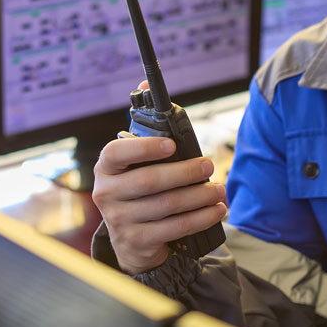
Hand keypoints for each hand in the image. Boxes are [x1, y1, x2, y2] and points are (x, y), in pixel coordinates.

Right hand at [92, 81, 226, 274]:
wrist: (131, 238)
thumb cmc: (140, 186)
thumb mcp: (137, 159)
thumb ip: (145, 125)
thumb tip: (148, 84)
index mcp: (107, 167)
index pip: (117, 153)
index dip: (144, 148)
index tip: (172, 145)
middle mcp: (107, 194)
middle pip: (150, 181)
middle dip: (185, 172)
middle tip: (210, 165)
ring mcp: (119, 221)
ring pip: (167, 206)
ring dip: (199, 197)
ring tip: (220, 189)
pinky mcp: (137, 242)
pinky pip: (174, 229)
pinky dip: (200, 218)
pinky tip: (216, 210)